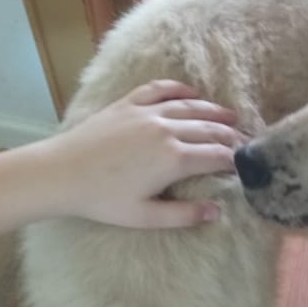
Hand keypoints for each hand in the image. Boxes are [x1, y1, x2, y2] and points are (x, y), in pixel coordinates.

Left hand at [32, 80, 244, 227]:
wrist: (61, 173)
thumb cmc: (101, 200)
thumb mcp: (144, 216)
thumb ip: (184, 215)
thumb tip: (217, 211)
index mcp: (174, 159)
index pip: (217, 156)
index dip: (235, 160)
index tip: (246, 164)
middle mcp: (166, 130)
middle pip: (210, 129)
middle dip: (231, 135)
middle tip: (246, 140)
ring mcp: (147, 113)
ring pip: (191, 107)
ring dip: (214, 111)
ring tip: (231, 116)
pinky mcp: (129, 103)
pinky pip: (161, 89)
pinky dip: (180, 90)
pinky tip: (192, 93)